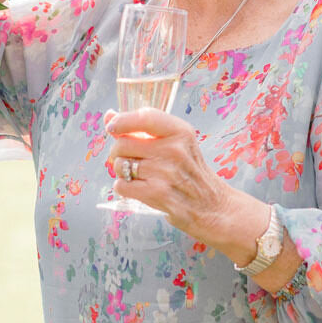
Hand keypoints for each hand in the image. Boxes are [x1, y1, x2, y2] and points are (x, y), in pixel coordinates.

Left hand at [104, 108, 259, 255]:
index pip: (144, 116)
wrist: (212, 207)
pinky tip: (138, 189)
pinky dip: (123, 188)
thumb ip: (142, 129)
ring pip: (120, 165)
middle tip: (130, 160)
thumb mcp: (176, 143)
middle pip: (123, 143)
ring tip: (138, 176)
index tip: (112, 127)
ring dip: (122, 172)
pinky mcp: (158, 194)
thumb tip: (109, 115)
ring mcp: (166, 173)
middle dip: (119, 152)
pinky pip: (121, 185)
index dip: (121, 120)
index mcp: (180, 132)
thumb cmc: (189, 172)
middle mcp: (174, 150)